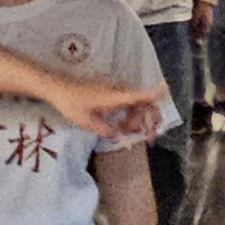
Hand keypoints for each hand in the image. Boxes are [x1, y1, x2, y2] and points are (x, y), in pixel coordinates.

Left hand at [50, 75, 166, 130]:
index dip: (155, 93)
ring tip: (129, 132)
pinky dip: (130, 113)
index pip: (140, 95)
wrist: (57, 88)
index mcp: (116, 96)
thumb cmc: (72, 103)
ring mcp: (115, 89)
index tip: (167, 90)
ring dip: (138, 118)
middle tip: (149, 136)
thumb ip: (106, 130)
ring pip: (136, 103)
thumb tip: (120, 136)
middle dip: (149, 119)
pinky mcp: (110, 91)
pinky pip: (128, 101)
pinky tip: (124, 124)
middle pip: (144, 102)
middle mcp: (119, 90)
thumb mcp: (87, 122)